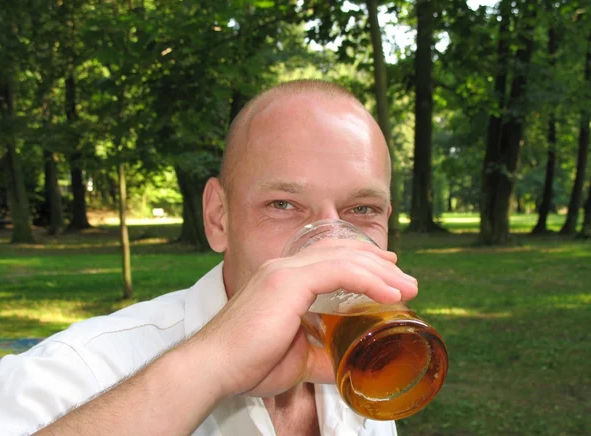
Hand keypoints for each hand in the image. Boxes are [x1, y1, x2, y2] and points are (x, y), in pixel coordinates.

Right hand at [193, 239, 417, 398]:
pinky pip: (339, 271)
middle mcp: (285, 266)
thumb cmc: (248, 363)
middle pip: (342, 251)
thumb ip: (323, 355)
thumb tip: (346, 365)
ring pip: (345, 257)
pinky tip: (389, 293)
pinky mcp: (288, 281)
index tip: (388, 271)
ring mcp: (285, 270)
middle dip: (379, 264)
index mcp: (285, 279)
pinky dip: (368, 280)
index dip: (361, 260)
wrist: (215, 367)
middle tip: (406, 280)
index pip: (330, 256)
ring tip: (408, 287)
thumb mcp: (297, 358)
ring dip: (381, 272)